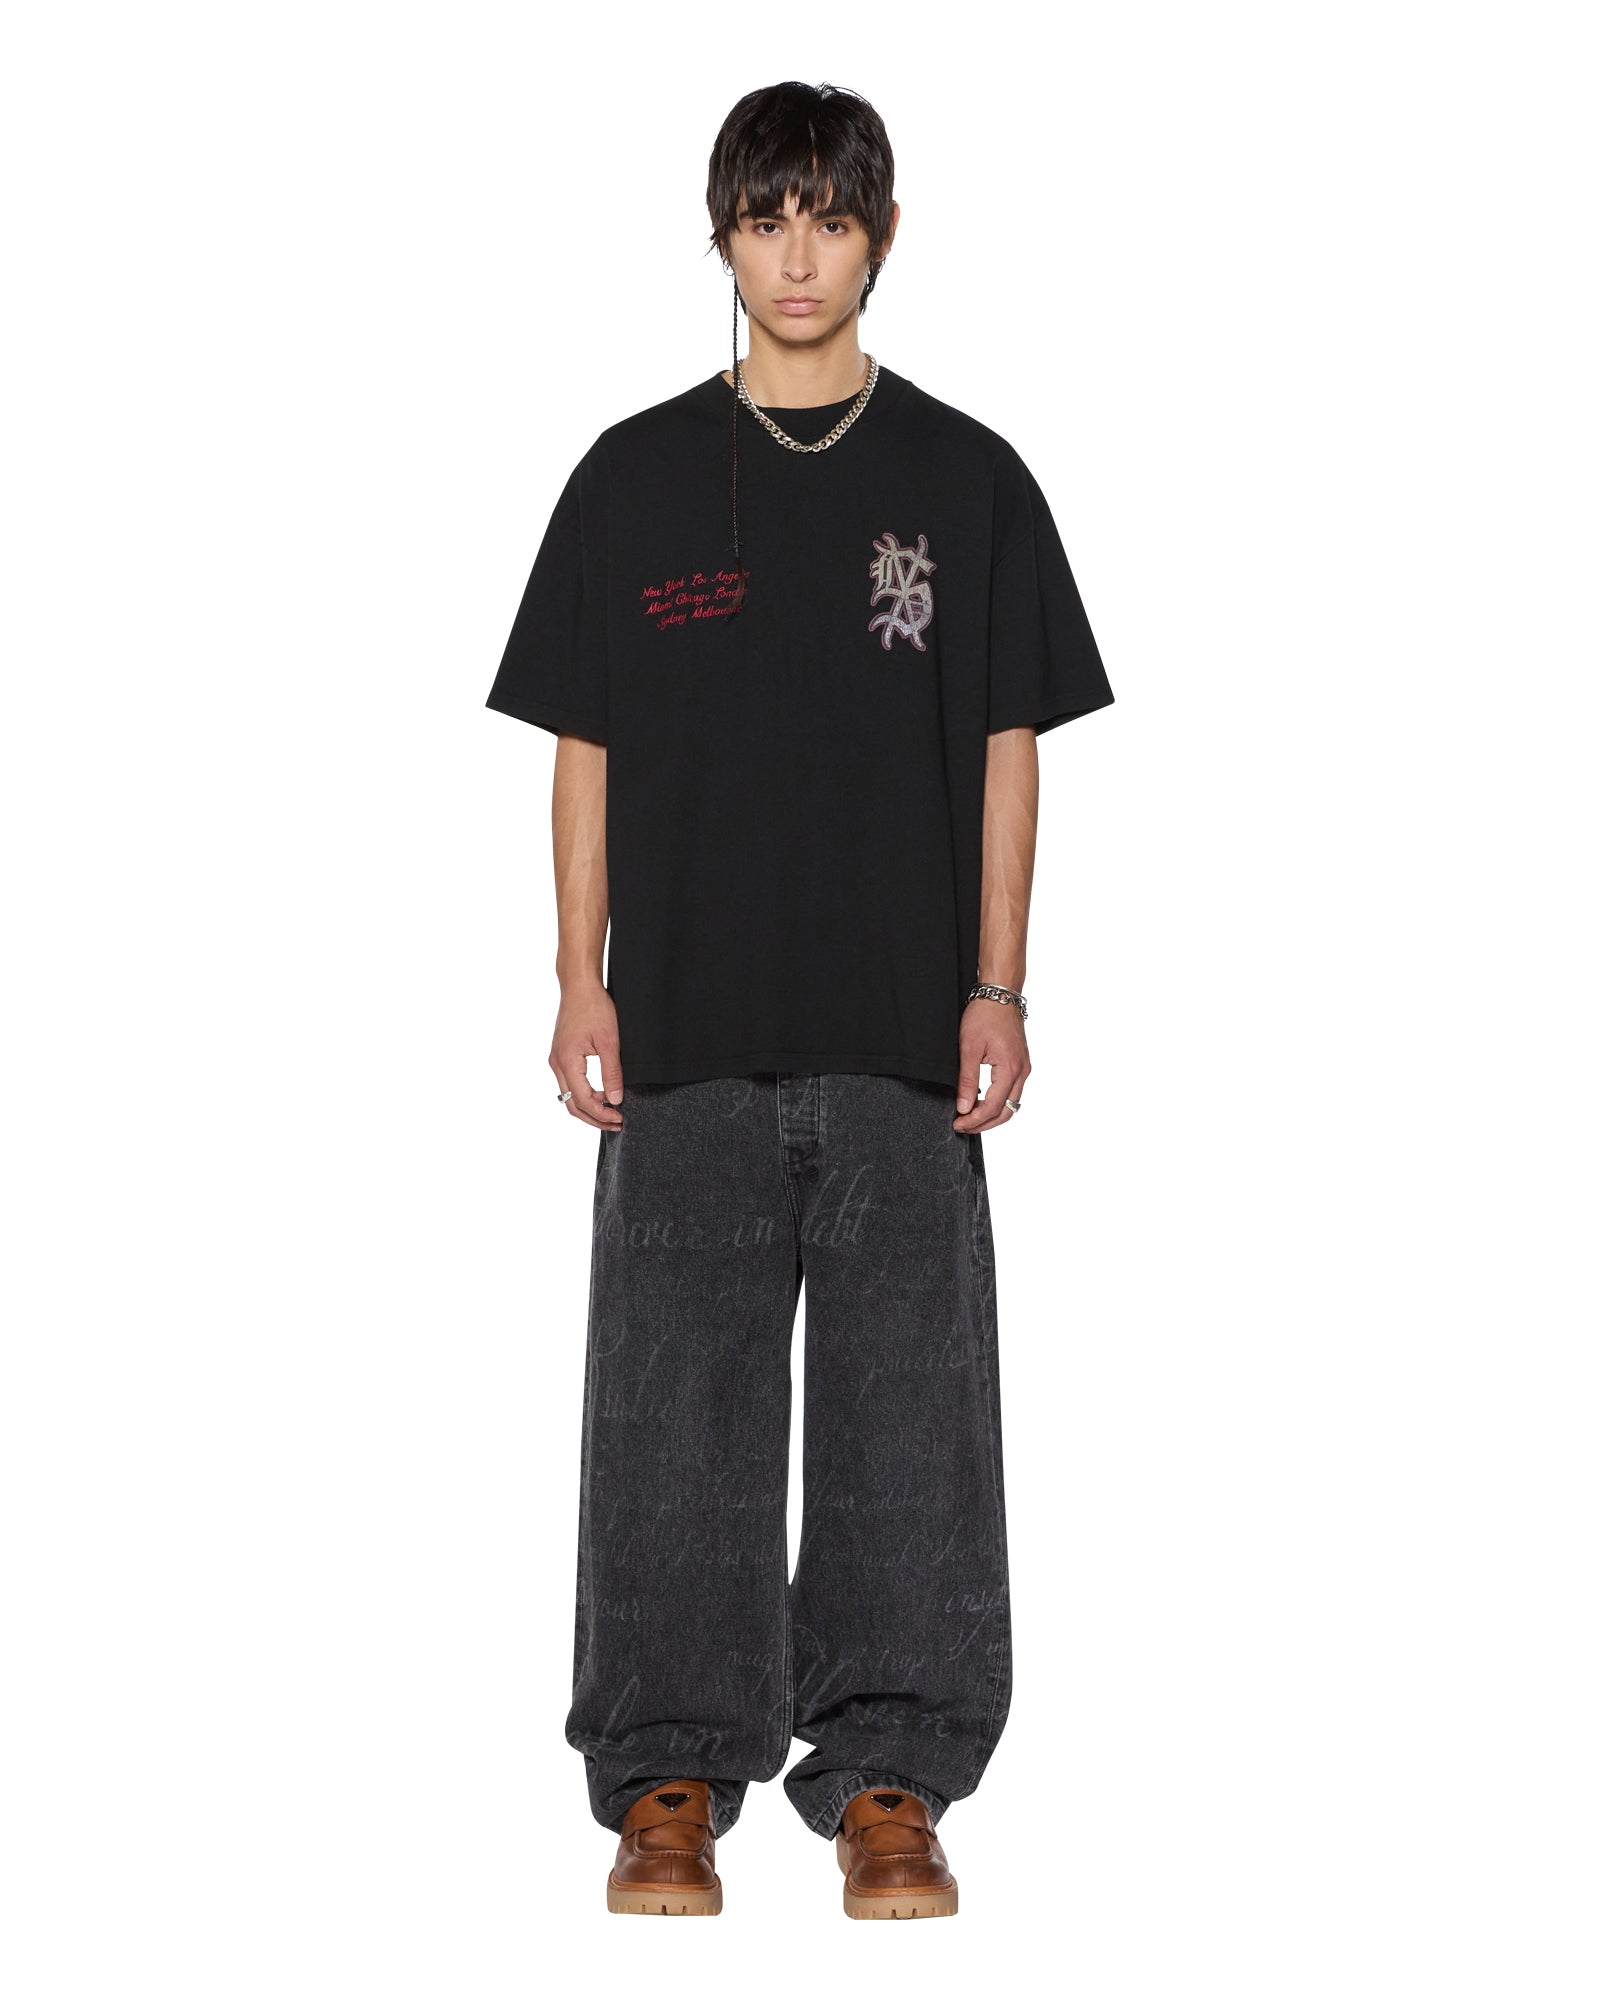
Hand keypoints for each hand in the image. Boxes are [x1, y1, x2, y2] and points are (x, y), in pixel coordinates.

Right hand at [550, 982, 623, 1129]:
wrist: (579, 985)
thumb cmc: (595, 1007)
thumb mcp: (610, 1041)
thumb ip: (612, 1073)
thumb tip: (615, 1099)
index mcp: (567, 1062)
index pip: (582, 1101)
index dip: (601, 1115)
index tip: (620, 1118)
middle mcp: (557, 1064)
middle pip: (571, 1104)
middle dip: (594, 1118)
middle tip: (617, 1123)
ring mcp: (556, 1059)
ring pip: (569, 1096)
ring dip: (589, 1107)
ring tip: (612, 1110)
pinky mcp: (561, 1054)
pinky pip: (569, 1083)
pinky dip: (584, 1094)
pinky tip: (601, 1094)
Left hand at [952, 998, 1028, 1133]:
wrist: (1000, 994)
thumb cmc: (985, 1015)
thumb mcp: (969, 1048)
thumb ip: (968, 1081)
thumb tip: (964, 1107)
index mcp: (1010, 1069)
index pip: (994, 1108)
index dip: (974, 1120)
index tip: (957, 1124)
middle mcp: (1022, 1072)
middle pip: (1007, 1112)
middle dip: (984, 1124)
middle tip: (963, 1126)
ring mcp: (1024, 1068)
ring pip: (1011, 1104)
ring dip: (992, 1114)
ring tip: (969, 1116)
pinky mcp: (1021, 1064)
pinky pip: (1012, 1091)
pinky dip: (998, 1102)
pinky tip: (980, 1100)